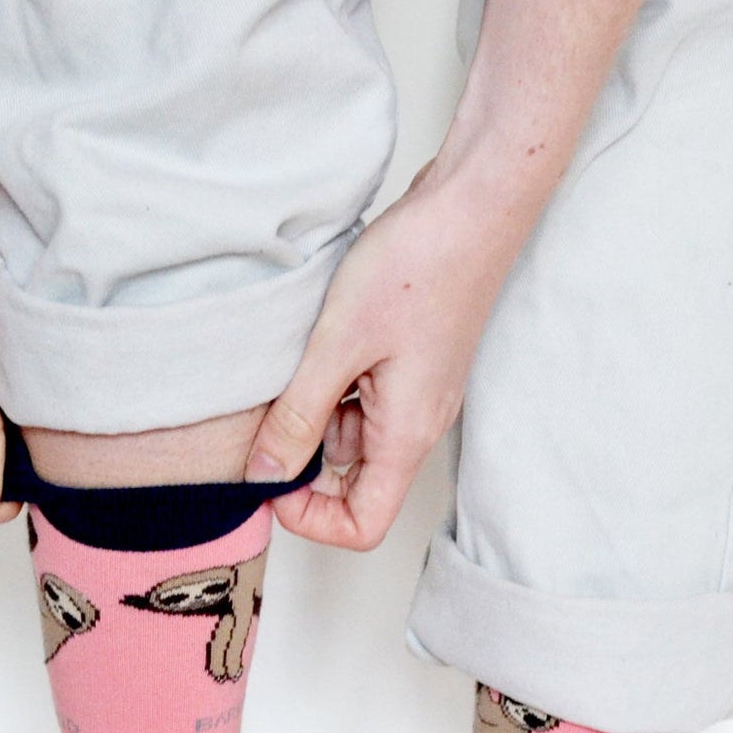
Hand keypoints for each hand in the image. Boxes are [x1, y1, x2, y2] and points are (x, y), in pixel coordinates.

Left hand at [246, 159, 537, 549]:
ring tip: (296, 355)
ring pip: (352, 432)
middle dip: (304, 457)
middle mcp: (417, 424)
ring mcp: (416, 394)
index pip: (364, 525)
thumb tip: (263, 475)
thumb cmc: (417, 267)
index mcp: (406, 435)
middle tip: (267, 408)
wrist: (469, 207)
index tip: (271, 480)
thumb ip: (297, 416)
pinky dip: (331, 378)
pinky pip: (362, 396)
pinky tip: (316, 336)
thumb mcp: (336, 346)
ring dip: (314, 408)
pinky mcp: (409, 363)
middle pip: (354, 480)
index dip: (311, 520)